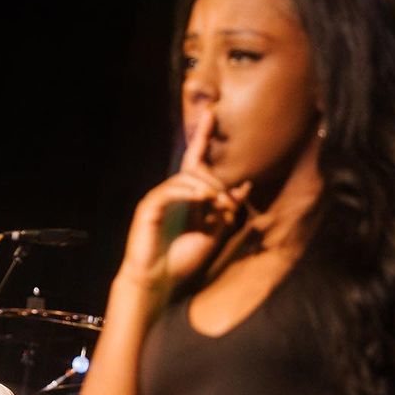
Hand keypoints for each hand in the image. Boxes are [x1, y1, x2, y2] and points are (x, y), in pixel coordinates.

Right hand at [121, 106, 250, 290]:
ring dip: (207, 189)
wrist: (158, 282)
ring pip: (186, 179)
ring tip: (220, 205)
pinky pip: (170, 192)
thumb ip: (227, 210)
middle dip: (218, 182)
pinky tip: (203, 199)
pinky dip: (189, 193)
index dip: (203, 135)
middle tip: (231, 203)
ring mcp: (160, 199)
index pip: (197, 160)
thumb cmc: (182, 260)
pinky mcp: (149, 208)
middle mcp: (173, 193)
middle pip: (196, 168)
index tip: (213, 111)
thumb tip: (245, 185)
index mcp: (188, 197)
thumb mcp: (214, 234)